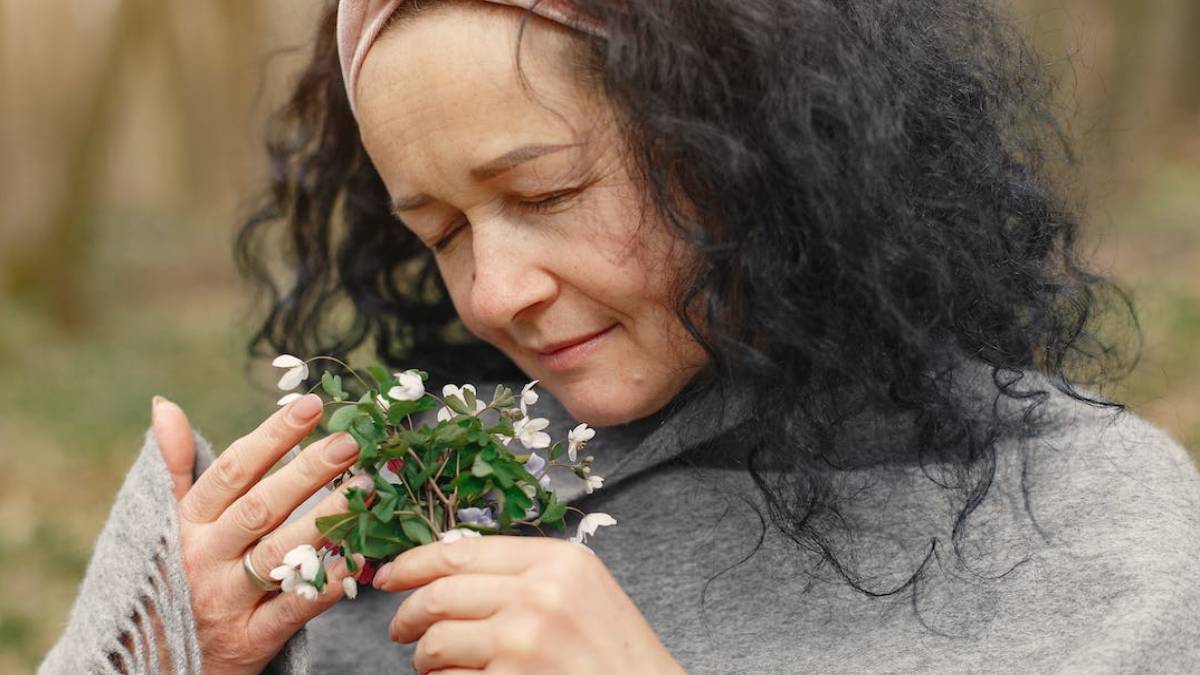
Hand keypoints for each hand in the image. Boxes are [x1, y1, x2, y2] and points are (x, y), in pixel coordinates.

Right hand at [152, 394, 369, 674]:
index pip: (233, 471)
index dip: (272, 435)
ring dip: (326, 519)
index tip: (312, 404)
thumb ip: (178, 467)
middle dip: (308, 471)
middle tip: (351, 441)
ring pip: (280, 555)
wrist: (175, 661)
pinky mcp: (252, 639)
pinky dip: (329, 582)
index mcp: (189, 524)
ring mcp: (227, 600)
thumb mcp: (176, 523)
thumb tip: (165, 406)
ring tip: (368, 487)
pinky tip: (361, 555)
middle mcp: (205, 559)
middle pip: (261, 508)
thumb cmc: (188, 574)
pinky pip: (296, 607)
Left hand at [372, 536, 686, 674]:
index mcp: (555, 561)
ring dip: (423, 658)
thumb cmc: (613, 651)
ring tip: (432, 663)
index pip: (459, 552)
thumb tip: (447, 572)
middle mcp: (538, 595)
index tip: (389, 576)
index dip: (412, 564)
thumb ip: (525, 572)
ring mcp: (522, 643)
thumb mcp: (580, 589)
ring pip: (436, 643)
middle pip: (439, 595)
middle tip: (400, 630)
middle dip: (407, 615)